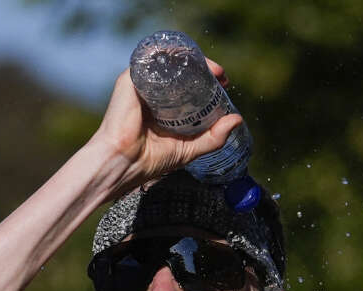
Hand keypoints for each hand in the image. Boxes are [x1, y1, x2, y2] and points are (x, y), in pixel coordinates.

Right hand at [90, 60, 244, 193]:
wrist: (125, 163)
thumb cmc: (151, 160)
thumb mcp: (190, 148)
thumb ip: (213, 137)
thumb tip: (237, 120)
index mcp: (163, 107)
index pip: (188, 86)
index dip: (207, 81)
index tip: (223, 82)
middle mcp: (152, 92)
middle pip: (180, 72)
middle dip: (204, 69)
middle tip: (220, 75)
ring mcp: (141, 84)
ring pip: (169, 62)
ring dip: (192, 60)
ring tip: (211, 69)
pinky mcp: (130, 79)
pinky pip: (153, 59)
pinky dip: (172, 56)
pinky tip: (189, 60)